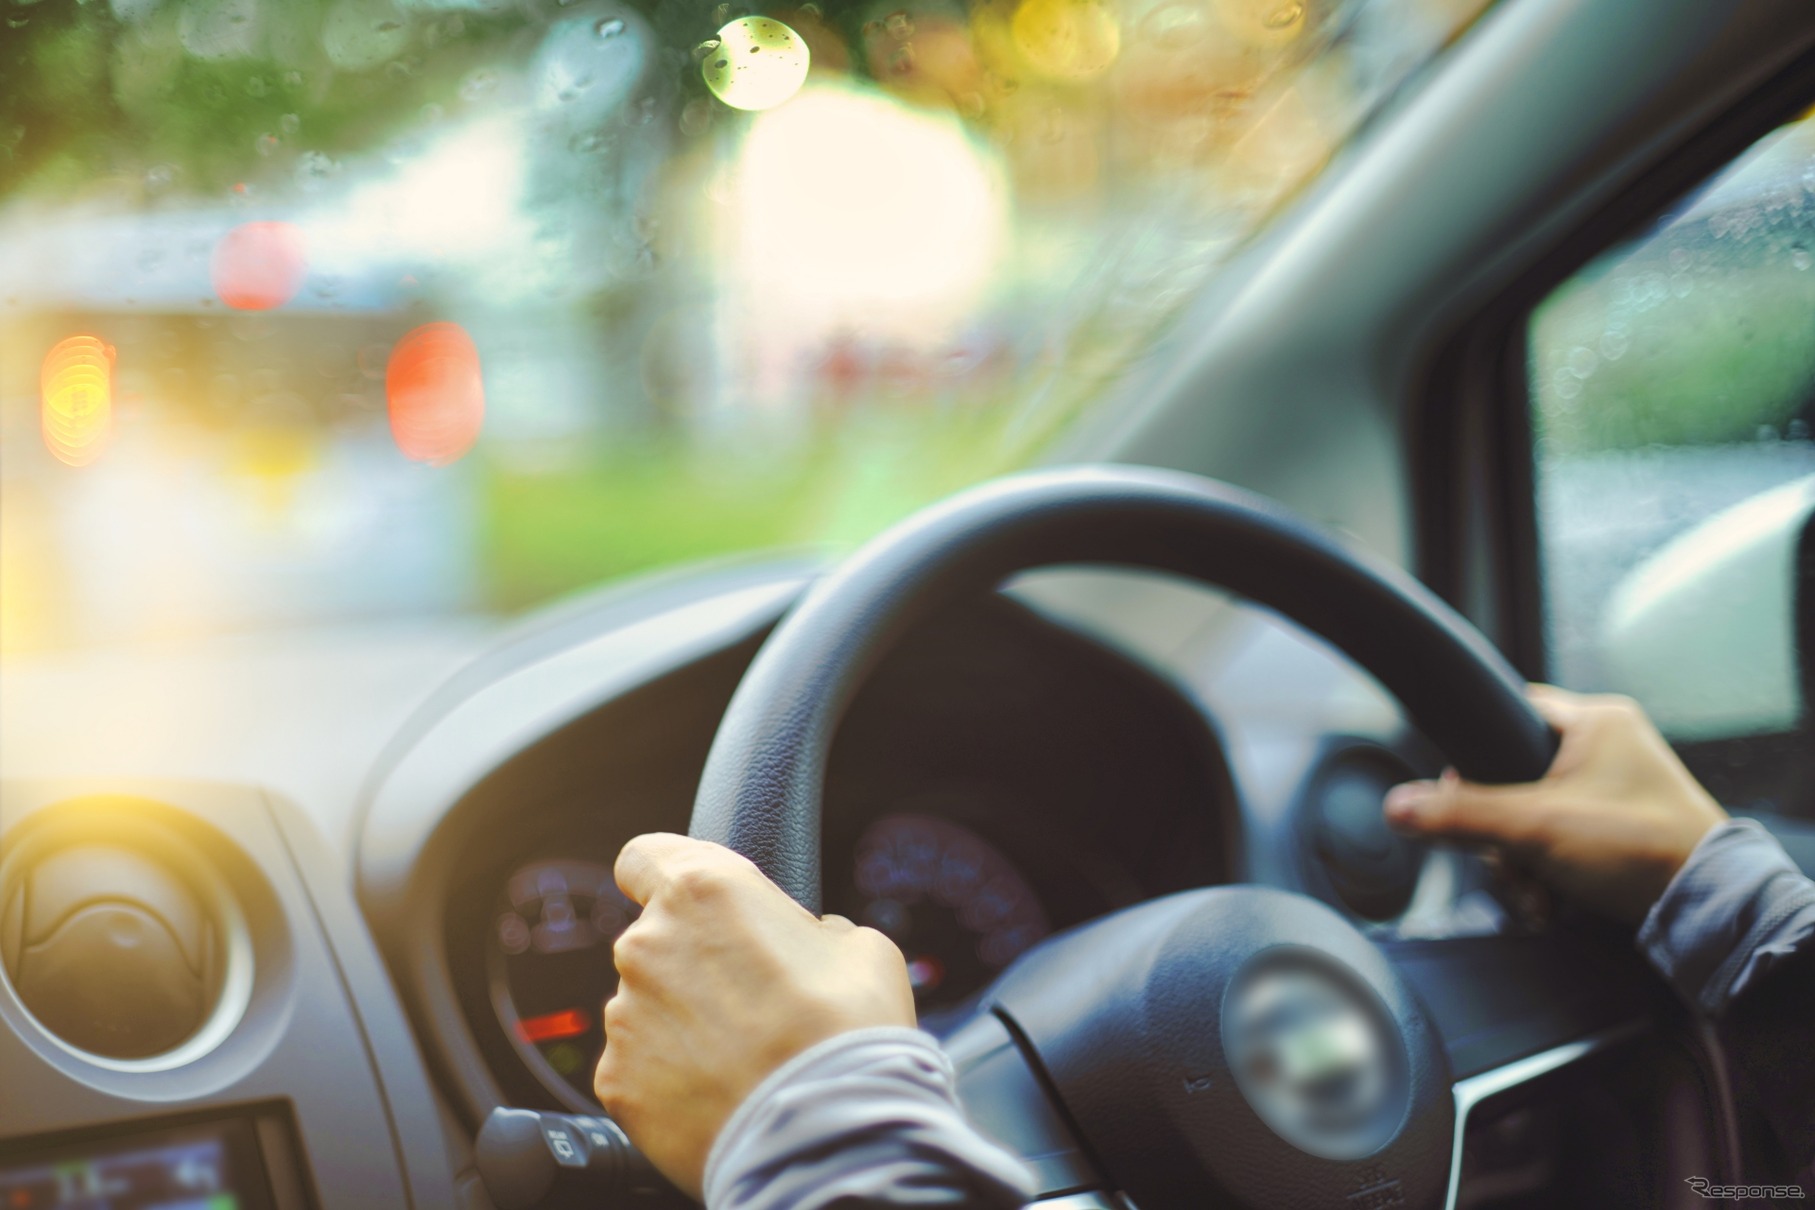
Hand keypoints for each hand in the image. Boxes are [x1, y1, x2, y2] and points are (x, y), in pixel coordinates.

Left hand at [593, 833, 915, 1196]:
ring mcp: (626, 1014)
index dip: (664, 874)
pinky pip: (639, 1065)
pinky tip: (719, 1091)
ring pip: (647, 1005)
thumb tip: (807, 941)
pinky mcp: (616, 1079)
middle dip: (693, 963)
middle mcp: (649, 943)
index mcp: (705, 890)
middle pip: (655, 939)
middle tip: (751, 999)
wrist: (826, 1136)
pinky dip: (669, 1075)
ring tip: (741, 1056)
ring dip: (682, 1021)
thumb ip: (812, 930)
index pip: (644, 856)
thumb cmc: (847, 1033)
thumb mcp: (861, 947)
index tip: (686, 901)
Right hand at [1383, 685, 1726, 922]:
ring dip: (1523, 861)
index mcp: (1595, 720)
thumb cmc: (1642, 848)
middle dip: (1503, 833)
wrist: (1706, 908)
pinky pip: (1560, 840)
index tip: (1462, 791)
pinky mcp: (1618, 828)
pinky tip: (1552, 899)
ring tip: (1536, 891)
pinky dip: (1549, 872)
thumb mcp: (1535, 826)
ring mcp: (1615, 789)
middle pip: (1513, 777)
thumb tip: (1399, 806)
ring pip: (1534, 816)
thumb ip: (1460, 814)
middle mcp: (1608, 746)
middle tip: (1510, 857)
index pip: (1511, 709)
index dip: (1477, 751)